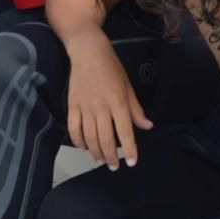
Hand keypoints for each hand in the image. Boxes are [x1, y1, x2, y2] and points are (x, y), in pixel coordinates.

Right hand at [66, 29, 152, 169]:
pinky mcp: (72, 104)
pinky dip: (78, 141)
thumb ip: (135, 109)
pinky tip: (83, 147)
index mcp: (118, 101)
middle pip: (105, 139)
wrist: (88, 52)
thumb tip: (147, 126)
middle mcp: (101, 107)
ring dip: (96, 152)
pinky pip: (74, 128)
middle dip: (111, 157)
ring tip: (101, 160)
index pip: (125, 131)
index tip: (132, 162)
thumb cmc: (111, 67)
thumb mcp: (128, 86)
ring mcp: (85, 106)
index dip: (129, 149)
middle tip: (114, 166)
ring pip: (90, 137)